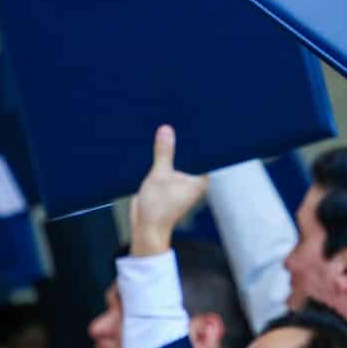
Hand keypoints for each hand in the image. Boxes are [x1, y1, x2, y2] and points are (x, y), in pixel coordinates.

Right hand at [129, 125, 207, 256]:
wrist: (145, 228)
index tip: (190, 119)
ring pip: (175, 159)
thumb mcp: (159, 176)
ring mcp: (180, 181)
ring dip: (168, 149)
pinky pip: (166, 165)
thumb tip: (166, 130)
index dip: (195, 136)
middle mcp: (193, 179)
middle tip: (173, 120)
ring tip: (162, 128)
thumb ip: (163, 152)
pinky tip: (153, 145)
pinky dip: (160, 157)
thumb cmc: (157, 209)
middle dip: (179, 141)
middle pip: (187, 153)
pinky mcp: (168, 182)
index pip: (201, 151)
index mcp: (199, 179)